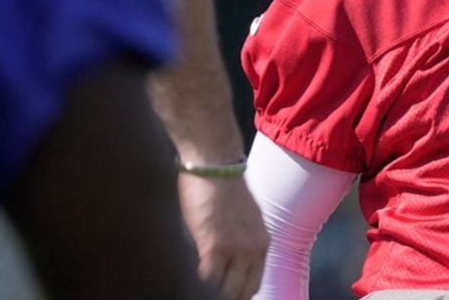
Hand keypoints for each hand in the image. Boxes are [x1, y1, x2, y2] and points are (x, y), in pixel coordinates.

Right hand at [178, 172, 269, 299]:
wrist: (215, 161)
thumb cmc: (221, 185)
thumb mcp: (242, 218)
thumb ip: (238, 242)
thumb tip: (222, 264)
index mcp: (262, 243)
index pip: (253, 286)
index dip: (237, 296)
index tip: (224, 296)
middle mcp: (254, 249)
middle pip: (242, 293)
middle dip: (226, 298)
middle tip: (207, 296)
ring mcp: (237, 249)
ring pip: (225, 291)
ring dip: (210, 293)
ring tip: (194, 291)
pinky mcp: (216, 245)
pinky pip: (208, 280)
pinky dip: (198, 286)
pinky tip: (187, 283)